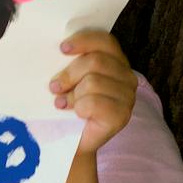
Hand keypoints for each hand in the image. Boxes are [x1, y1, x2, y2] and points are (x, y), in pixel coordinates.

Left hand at [51, 30, 136, 154]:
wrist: (72, 142)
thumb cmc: (70, 106)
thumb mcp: (71, 78)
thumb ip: (71, 61)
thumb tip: (59, 48)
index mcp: (117, 62)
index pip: (106, 41)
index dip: (84, 41)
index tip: (62, 48)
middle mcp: (128, 77)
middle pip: (95, 61)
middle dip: (69, 74)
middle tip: (54, 86)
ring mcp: (128, 97)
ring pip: (93, 82)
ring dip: (72, 94)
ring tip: (63, 103)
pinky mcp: (122, 116)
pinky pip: (94, 102)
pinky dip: (79, 108)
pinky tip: (76, 113)